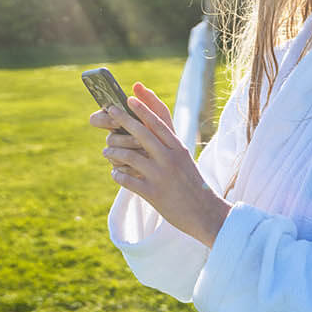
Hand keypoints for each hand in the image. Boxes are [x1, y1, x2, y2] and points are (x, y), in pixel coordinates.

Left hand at [89, 81, 229, 247]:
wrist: (205, 213)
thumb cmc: (192, 184)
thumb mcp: (184, 160)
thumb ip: (169, 144)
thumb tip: (151, 126)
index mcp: (178, 149)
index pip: (158, 123)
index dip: (142, 109)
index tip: (129, 98)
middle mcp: (169, 159)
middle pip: (142, 134)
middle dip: (123, 119)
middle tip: (109, 109)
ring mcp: (161, 176)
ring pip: (130, 156)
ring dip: (114, 151)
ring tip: (107, 150)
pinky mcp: (152, 193)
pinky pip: (127, 180)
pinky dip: (117, 174)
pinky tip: (115, 173)